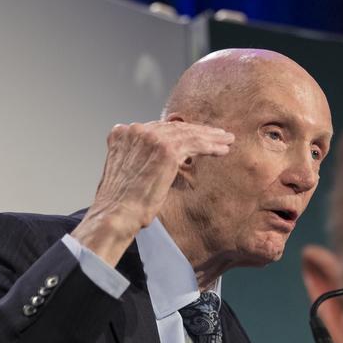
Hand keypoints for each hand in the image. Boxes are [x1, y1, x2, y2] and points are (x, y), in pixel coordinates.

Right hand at [71, 121, 233, 264]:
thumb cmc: (121, 204)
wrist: (116, 215)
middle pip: (174, 127)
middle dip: (198, 131)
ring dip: (210, 137)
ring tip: (227, 140)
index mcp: (122, 134)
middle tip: (218, 134)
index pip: (158, 128)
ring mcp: (150, 138)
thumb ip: (139, 160)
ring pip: (187, 133)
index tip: (194, 135)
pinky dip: (211, 146)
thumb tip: (156, 164)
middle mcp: (135, 131)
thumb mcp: (126, 174)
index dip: (179, 132)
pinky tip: (223, 150)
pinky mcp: (166, 150)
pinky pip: (195, 144)